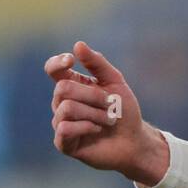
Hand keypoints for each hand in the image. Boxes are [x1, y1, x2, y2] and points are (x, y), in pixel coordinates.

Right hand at [45, 40, 168, 184]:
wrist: (134, 140)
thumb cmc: (124, 110)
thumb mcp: (114, 81)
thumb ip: (97, 62)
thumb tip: (77, 45)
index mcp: (72, 86)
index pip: (53, 69)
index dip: (57, 62)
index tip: (71, 60)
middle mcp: (62, 103)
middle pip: (63, 88)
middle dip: (92, 95)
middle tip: (110, 104)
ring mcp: (61, 123)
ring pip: (66, 108)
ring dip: (95, 113)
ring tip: (108, 120)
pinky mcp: (63, 142)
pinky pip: (64, 128)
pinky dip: (87, 127)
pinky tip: (97, 130)